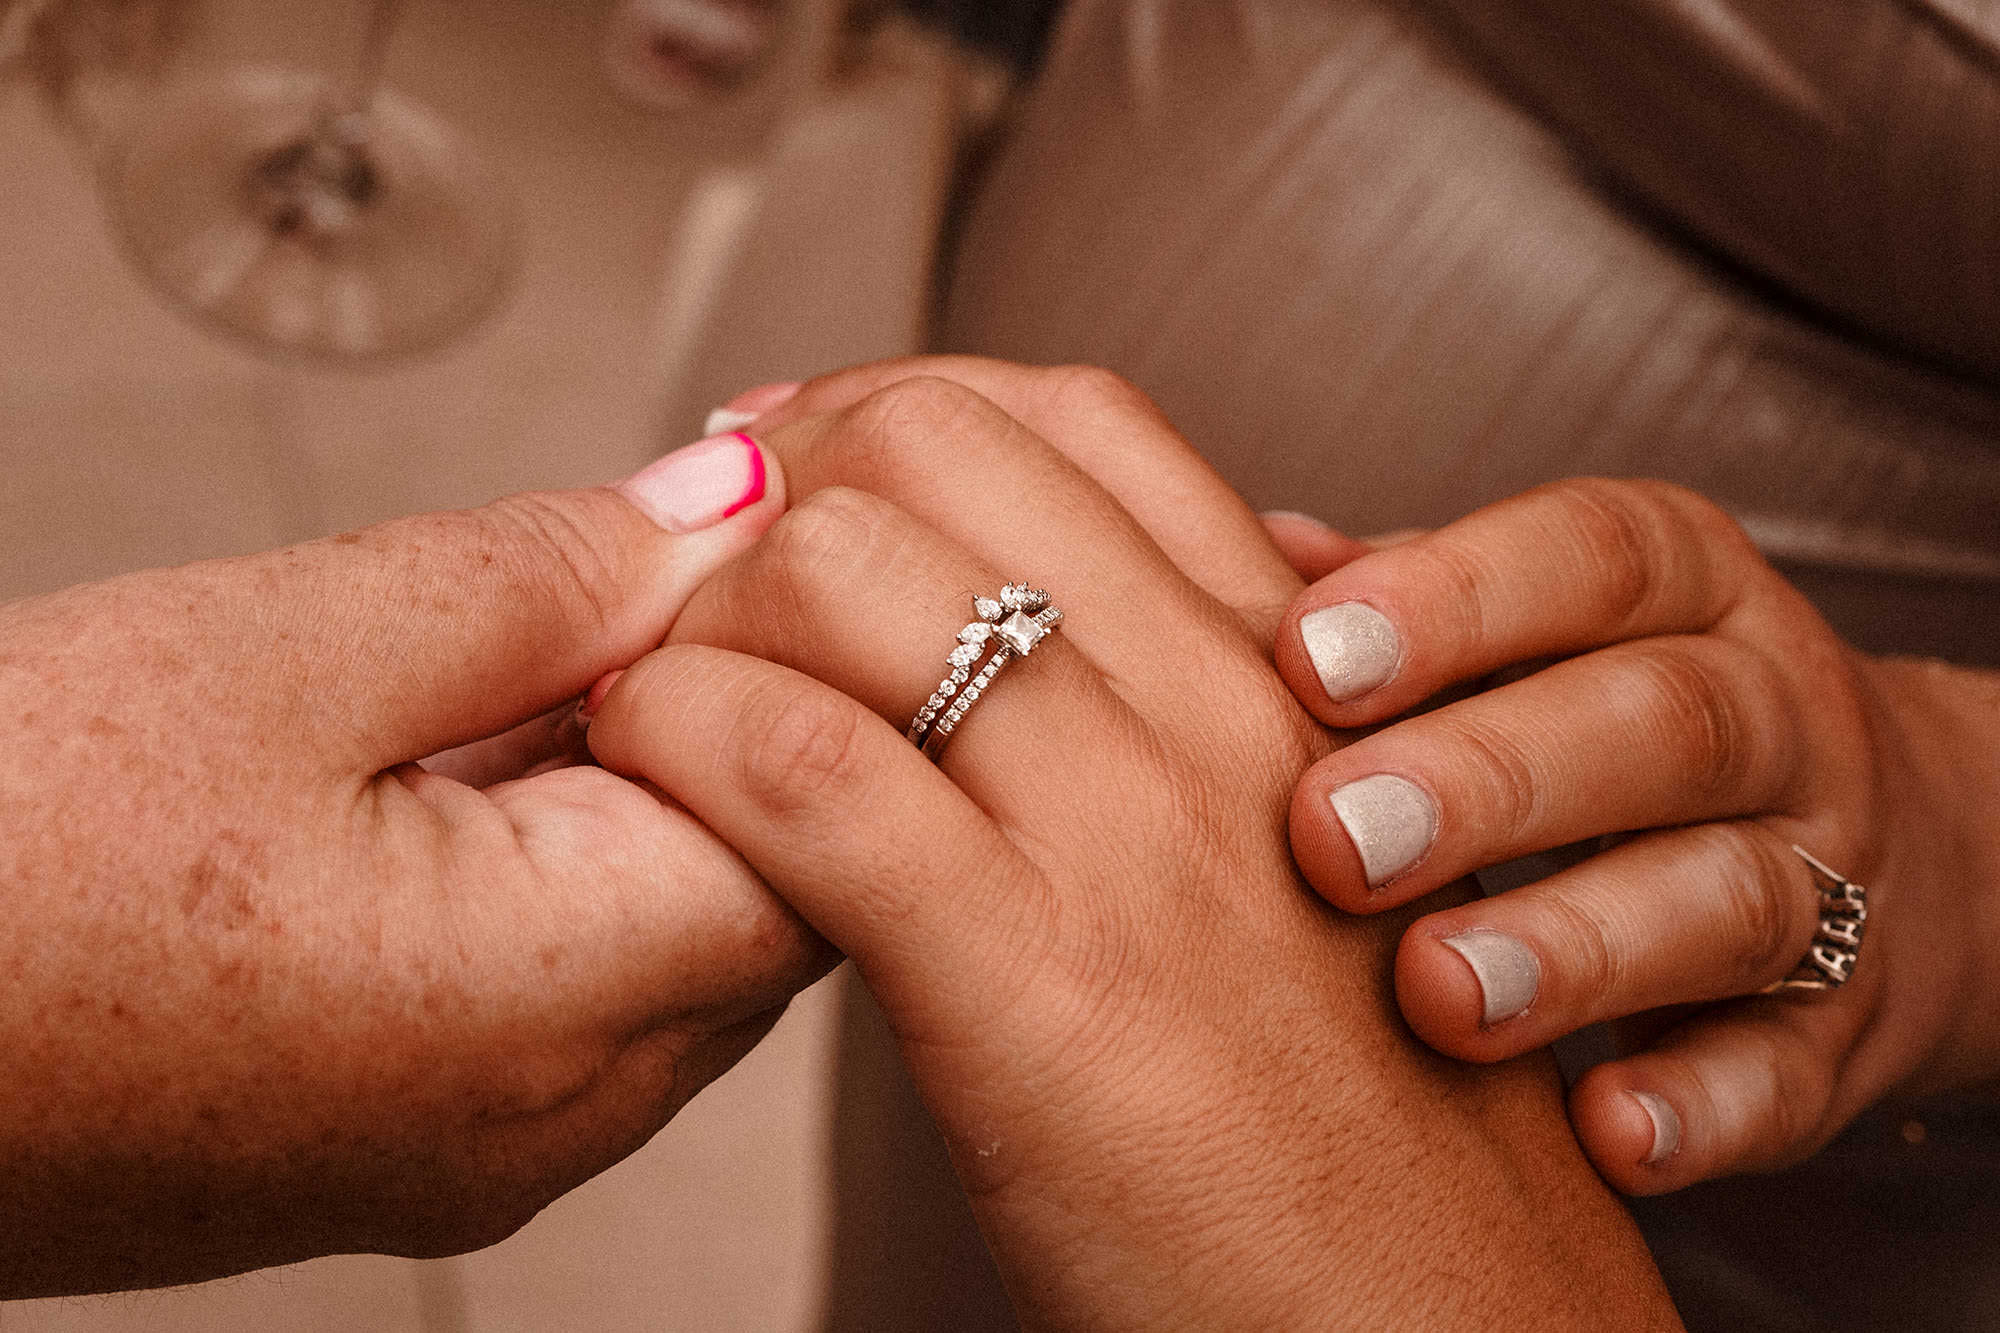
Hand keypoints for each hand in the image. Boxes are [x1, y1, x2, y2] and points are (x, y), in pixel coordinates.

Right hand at [0, 433, 833, 1296]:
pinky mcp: (414, 1138)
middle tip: (629, 573)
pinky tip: (469, 765)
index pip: (838, 821)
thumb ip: (544, 577)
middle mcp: (554, 1110)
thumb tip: (722, 514)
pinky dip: (563, 864)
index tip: (729, 541)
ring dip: (642, 783)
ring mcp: (485, 1144)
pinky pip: (574, 988)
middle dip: (732, 712)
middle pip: (774, 883)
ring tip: (529, 657)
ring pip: (677, 933)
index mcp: (556, 996)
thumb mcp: (274, 651)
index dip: (806, 661)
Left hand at [587, 361, 1677, 1327]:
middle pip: (933, 448)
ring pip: (846, 574)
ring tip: (669, 697)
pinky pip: (800, 769)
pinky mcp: (1029, 982)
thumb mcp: (1332, 852)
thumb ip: (1221, 713)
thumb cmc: (1367, 1114)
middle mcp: (1212, 708)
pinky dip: (682, 740)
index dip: (894, 407)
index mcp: (1281, 670)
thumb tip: (1091, 610)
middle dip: (777, 486)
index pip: (1069, 416)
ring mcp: (1125, 834)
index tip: (794, 471)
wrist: (1438, 1326)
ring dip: (706, 610)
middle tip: (703, 578)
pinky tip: (661, 777)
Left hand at [1271, 479, 1999, 1193]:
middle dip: (1490, 779)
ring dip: (1575, 951)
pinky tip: (1599, 1133)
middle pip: (1663, 722)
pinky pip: (1786, 1074)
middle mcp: (1779, 716)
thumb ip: (1402, 601)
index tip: (1307, 660)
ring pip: (1730, 900)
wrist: (1904, 853)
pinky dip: (1698, 1108)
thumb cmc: (1618, 718)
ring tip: (1434, 993)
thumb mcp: (1538, 625)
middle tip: (1331, 840)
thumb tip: (1240, 555)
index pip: (1593, 557)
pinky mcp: (1840, 1036)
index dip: (1455, 601)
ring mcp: (1829, 878)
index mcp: (1690, 588)